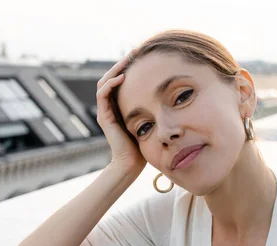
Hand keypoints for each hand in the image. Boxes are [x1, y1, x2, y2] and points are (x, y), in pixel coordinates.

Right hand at [96, 51, 146, 174]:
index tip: (142, 55)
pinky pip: (102, 95)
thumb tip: (173, 94)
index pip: (120, 80)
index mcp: (120, 105)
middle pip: (111, 77)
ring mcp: (105, 111)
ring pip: (104, 82)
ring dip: (115, 69)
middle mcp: (110, 106)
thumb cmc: (144, 144)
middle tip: (135, 51)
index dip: (129, 66)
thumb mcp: (151, 119)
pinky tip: (122, 77)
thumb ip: (154, 107)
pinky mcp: (104, 117)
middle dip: (122, 63)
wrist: (132, 163)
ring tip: (127, 59)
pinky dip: (111, 84)